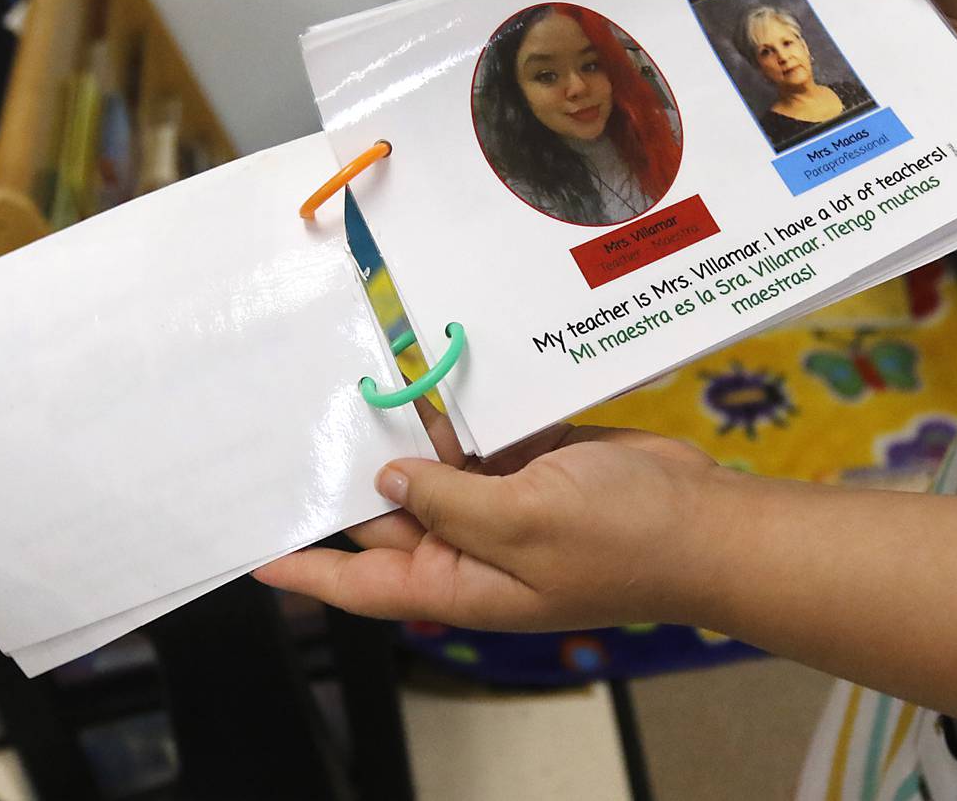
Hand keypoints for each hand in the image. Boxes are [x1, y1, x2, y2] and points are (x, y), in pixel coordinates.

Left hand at [252, 412, 728, 631]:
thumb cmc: (621, 539)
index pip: (363, 582)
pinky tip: (436, 374)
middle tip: (301, 429)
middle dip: (353, 476)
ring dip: (409, 431)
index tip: (253, 551)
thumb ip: (448, 501)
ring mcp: (505, 503)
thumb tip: (392, 477)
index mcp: (461, 582)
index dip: (307, 568)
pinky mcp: (535, 464)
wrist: (703, 518)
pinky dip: (461, 412)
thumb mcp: (522, 523)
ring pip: (434, 467)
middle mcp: (473, 546)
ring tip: (360, 383)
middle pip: (391, 515)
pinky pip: (482, 438)